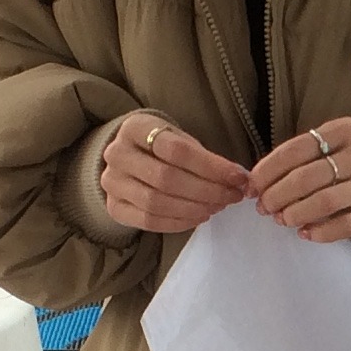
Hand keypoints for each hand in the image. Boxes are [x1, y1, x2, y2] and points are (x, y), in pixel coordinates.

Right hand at [100, 111, 248, 233]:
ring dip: (194, 208)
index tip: (237, 177)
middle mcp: (117, 155)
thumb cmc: (159, 147)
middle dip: (207, 191)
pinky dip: (178, 222)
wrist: (127, 159)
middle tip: (232, 196)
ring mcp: (112, 183)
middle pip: (167, 178)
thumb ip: (202, 157)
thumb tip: (237, 178)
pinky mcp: (114, 208)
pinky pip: (149, 221)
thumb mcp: (177, 138)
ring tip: (217, 207)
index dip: (210, 166)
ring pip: (157, 202)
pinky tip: (198, 217)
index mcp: (134, 129)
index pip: (176, 150)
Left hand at [247, 120, 350, 240]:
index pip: (296, 149)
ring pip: (324, 201)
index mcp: (344, 130)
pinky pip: (347, 224)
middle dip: (277, 195)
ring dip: (295, 213)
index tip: (252, 186)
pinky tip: (306, 234)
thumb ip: (309, 153)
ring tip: (282, 220)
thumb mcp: (343, 140)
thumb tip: (264, 178)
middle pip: (306, 178)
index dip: (269, 170)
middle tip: (264, 207)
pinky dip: (321, 232)